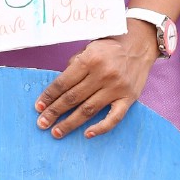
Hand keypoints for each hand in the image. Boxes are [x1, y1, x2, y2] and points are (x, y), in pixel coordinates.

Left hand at [34, 26, 155, 137]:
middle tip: (42, 124)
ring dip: (70, 123)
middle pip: (73, 98)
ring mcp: (117, 88)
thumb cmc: (110, 47)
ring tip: (56, 132)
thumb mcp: (89, 48)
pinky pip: (114, 117)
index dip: (49, 96)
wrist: (141, 45)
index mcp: (90, 60)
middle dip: (54, 112)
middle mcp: (103, 74)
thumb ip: (75, 64)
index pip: (63, 83)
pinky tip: (87, 134)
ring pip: (88, 110)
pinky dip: (101, 127)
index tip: (38, 107)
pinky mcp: (129, 98)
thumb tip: (60, 87)